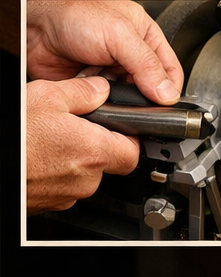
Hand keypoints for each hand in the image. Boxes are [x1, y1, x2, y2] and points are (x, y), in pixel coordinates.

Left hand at [26, 0, 182, 104]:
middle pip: (148, 86)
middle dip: (140, 96)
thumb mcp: (120, 35)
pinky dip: (98, 103)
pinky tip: (92, 95)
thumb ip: (146, 64)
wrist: (37, 28)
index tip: (165, 104)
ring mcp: (110, 71)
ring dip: (116, 99)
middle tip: (134, 103)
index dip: (170, 87)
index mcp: (146, 36)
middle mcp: (129, 55)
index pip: (170, 68)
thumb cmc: (77, 17)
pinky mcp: (91, 85)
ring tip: (107, 93)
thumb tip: (167, 91)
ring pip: (125, 98)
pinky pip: (102, 103)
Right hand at [27, 76, 139, 212]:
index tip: (118, 126)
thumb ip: (84, 91)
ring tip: (52, 141)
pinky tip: (41, 156)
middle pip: (108, 164)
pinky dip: (56, 173)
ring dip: (74, 160)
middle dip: (98, 146)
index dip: (128, 137)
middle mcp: (82, 180)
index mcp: (92, 152)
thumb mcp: (49, 96)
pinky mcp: (45, 205)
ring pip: (84, 177)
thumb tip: (102, 89)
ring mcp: (63, 196)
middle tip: (78, 128)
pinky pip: (62, 188)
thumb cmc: (14, 135)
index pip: (133, 152)